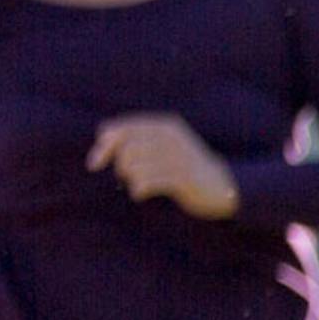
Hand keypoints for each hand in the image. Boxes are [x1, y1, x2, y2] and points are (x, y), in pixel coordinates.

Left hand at [88, 114, 237, 218]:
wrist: (223, 185)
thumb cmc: (184, 167)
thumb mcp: (164, 145)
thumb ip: (137, 140)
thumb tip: (101, 143)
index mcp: (163, 125)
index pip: (119, 129)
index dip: (102, 146)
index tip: (95, 164)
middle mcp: (169, 137)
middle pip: (124, 149)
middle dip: (119, 167)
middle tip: (127, 178)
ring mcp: (177, 156)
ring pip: (132, 167)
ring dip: (129, 180)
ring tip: (138, 185)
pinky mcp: (182, 177)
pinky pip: (145, 182)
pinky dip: (137, 190)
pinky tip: (141, 194)